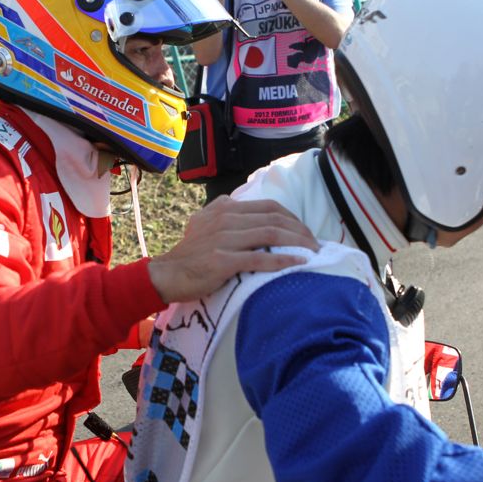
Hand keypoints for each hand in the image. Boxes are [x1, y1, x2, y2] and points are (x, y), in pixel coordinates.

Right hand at [147, 197, 318, 303]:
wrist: (166, 274)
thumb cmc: (190, 254)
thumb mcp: (204, 223)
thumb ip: (225, 213)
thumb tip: (249, 211)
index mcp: (225, 208)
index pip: (269, 207)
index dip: (293, 219)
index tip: (305, 233)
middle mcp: (226, 218)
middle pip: (275, 219)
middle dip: (301, 231)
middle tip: (316, 245)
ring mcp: (224, 238)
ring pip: (271, 234)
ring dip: (298, 243)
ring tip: (313, 253)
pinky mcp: (223, 260)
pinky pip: (260, 257)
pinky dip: (283, 259)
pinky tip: (298, 263)